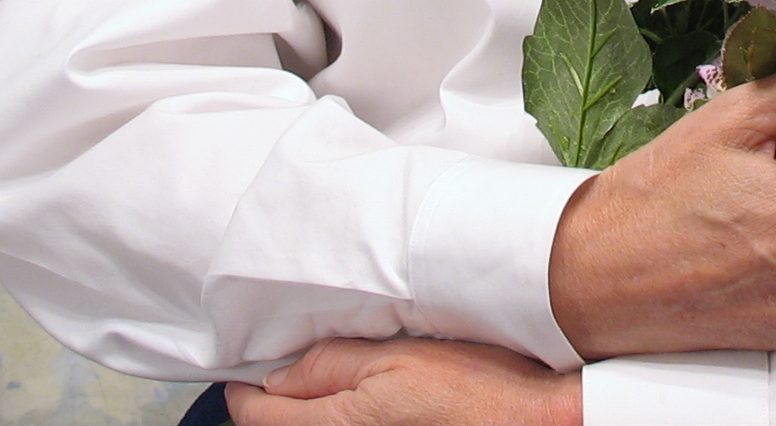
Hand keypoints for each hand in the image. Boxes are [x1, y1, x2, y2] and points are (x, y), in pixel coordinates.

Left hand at [224, 338, 580, 425]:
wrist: (532, 418)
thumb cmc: (474, 386)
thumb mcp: (395, 357)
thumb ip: (330, 366)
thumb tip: (276, 378)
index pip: (260, 416)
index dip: (243, 389)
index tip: (242, 371)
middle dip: (274, 402)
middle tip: (277, 370)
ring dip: (308, 410)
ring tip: (316, 380)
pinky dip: (339, 414)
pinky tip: (355, 398)